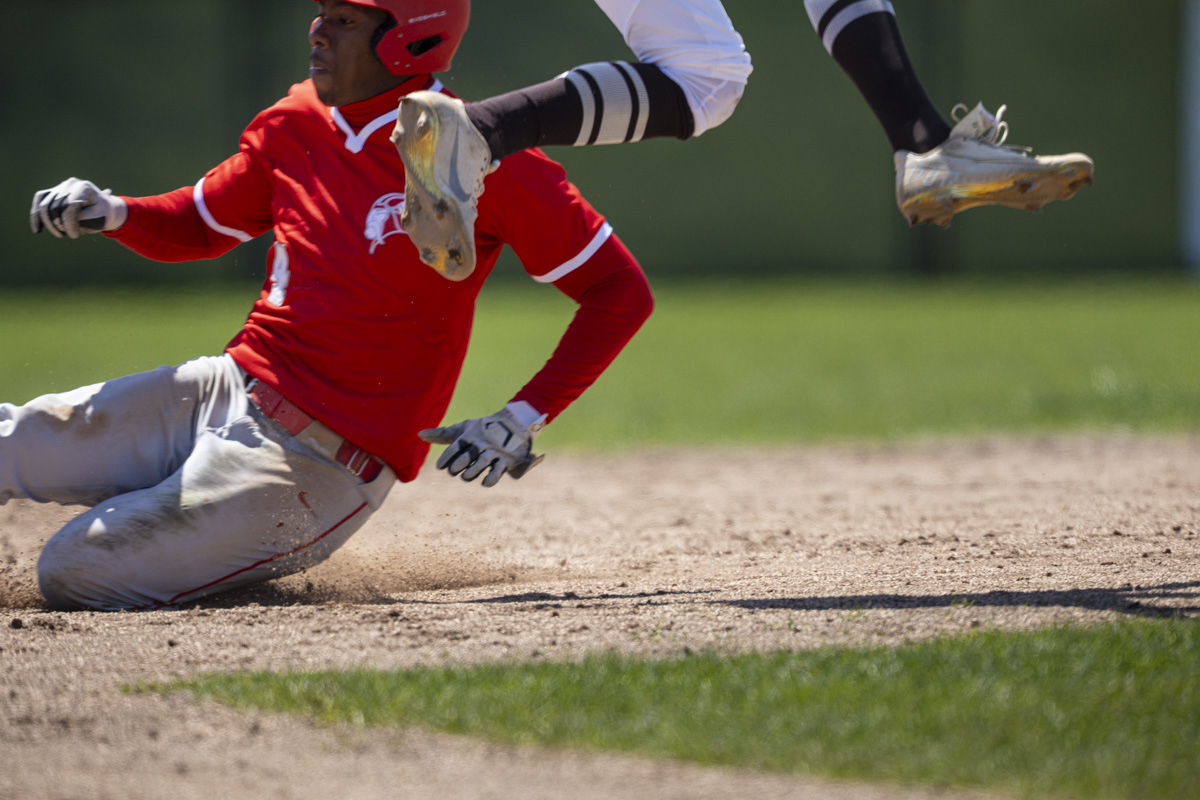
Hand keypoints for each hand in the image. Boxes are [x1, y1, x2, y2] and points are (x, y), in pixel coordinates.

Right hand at [30, 178, 127, 238]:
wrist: (104, 208)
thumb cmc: (102, 213)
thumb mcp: (98, 218)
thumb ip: (83, 218)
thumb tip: (63, 219)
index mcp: (84, 187)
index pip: (69, 205)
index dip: (70, 223)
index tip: (75, 236)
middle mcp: (70, 183)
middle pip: (55, 206)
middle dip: (59, 224)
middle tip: (70, 235)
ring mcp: (60, 186)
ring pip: (44, 205)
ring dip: (49, 223)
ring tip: (60, 235)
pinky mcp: (53, 191)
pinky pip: (39, 200)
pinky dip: (37, 215)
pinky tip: (37, 230)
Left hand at [419, 403, 545, 486]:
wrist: (514, 424)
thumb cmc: (482, 429)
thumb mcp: (463, 429)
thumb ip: (442, 434)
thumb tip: (420, 434)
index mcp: (469, 435)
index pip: (455, 446)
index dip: (446, 457)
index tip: (440, 466)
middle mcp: (481, 443)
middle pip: (468, 455)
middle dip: (458, 465)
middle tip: (453, 470)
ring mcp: (494, 452)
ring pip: (482, 463)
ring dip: (472, 472)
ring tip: (465, 476)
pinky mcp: (506, 461)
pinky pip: (498, 471)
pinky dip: (490, 478)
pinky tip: (484, 482)